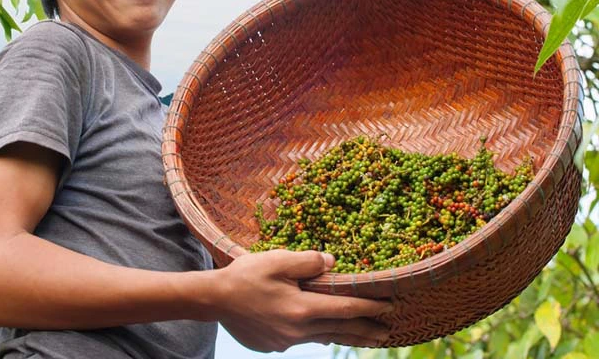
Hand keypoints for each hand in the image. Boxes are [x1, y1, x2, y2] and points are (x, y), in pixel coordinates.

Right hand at [215, 250, 391, 351]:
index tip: (390, 306)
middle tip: (387, 331)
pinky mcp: (274, 344)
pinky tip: (324, 335)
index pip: (345, 310)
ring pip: (323, 337)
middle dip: (365, 329)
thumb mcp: (276, 260)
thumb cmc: (244, 276)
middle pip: (340, 330)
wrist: (213, 300)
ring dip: (346, 335)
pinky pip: (303, 340)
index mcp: (302, 308)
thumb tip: (332, 263)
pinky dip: (319, 336)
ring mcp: (286, 341)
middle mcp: (298, 330)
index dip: (370, 308)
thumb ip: (307, 261)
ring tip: (364, 336)